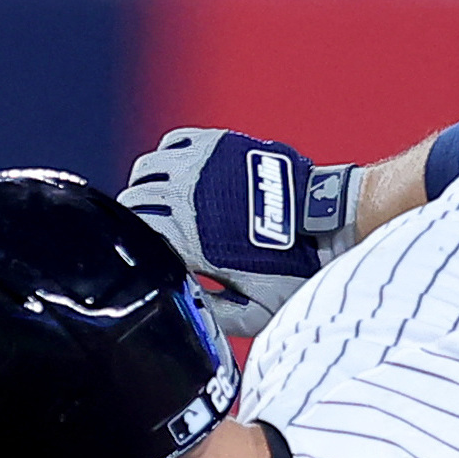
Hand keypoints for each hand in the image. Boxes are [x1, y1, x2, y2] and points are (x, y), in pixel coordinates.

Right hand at [118, 127, 355, 339]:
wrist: (325, 223)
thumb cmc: (291, 269)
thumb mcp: (251, 311)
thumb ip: (210, 315)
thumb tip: (180, 308)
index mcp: (186, 238)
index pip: (134, 235)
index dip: (136, 249)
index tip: (147, 259)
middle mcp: (186, 196)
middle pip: (133, 199)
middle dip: (137, 218)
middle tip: (156, 232)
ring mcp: (200, 165)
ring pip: (146, 169)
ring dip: (148, 187)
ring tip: (163, 203)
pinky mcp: (217, 144)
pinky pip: (172, 143)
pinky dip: (169, 158)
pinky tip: (182, 176)